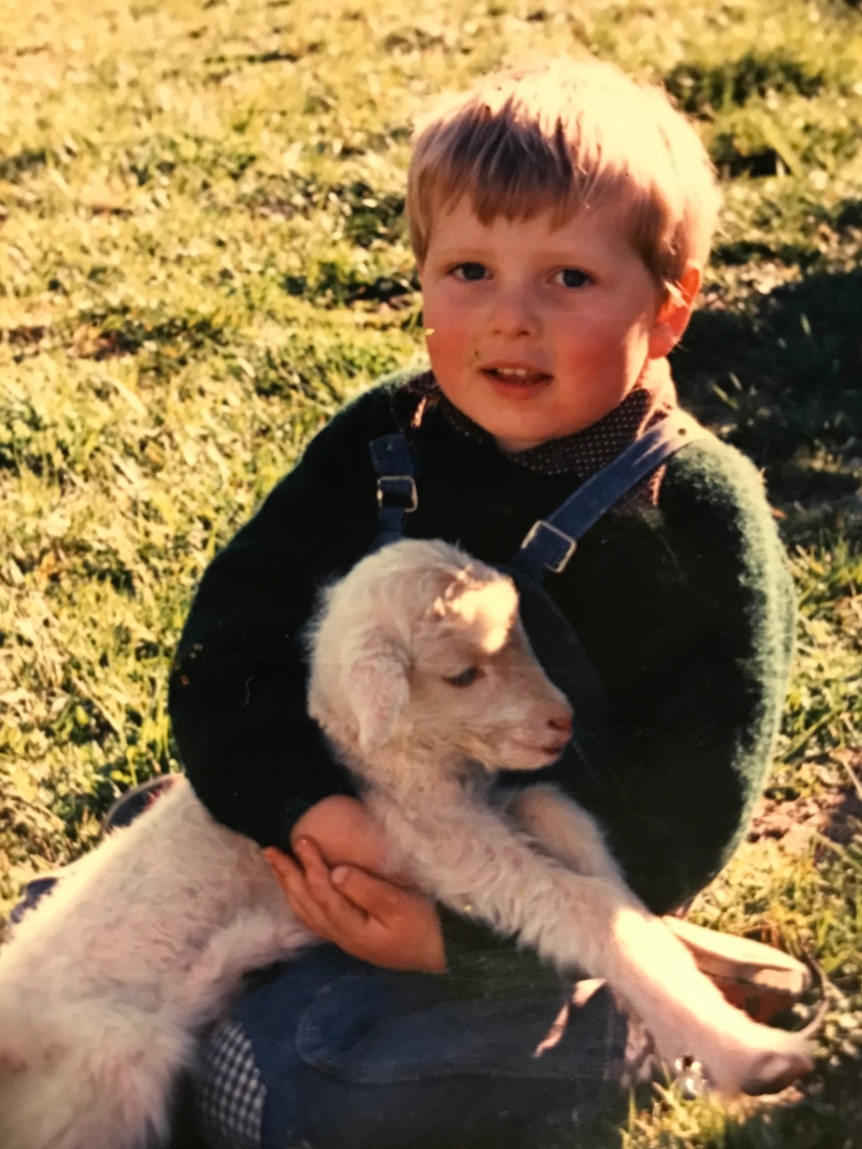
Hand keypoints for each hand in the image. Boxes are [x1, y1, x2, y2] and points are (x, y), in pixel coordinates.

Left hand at [265, 838, 446, 973]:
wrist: (445, 958)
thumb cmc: (427, 927)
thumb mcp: (402, 905)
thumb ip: (368, 889)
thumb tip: (336, 871)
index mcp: (352, 928)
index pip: (323, 892)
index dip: (310, 865)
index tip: (302, 839)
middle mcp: (343, 936)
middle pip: (307, 904)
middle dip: (288, 876)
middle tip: (271, 851)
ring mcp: (346, 940)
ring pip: (308, 913)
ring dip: (290, 887)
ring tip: (277, 866)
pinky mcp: (353, 938)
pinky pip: (316, 918)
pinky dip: (302, 901)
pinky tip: (300, 891)